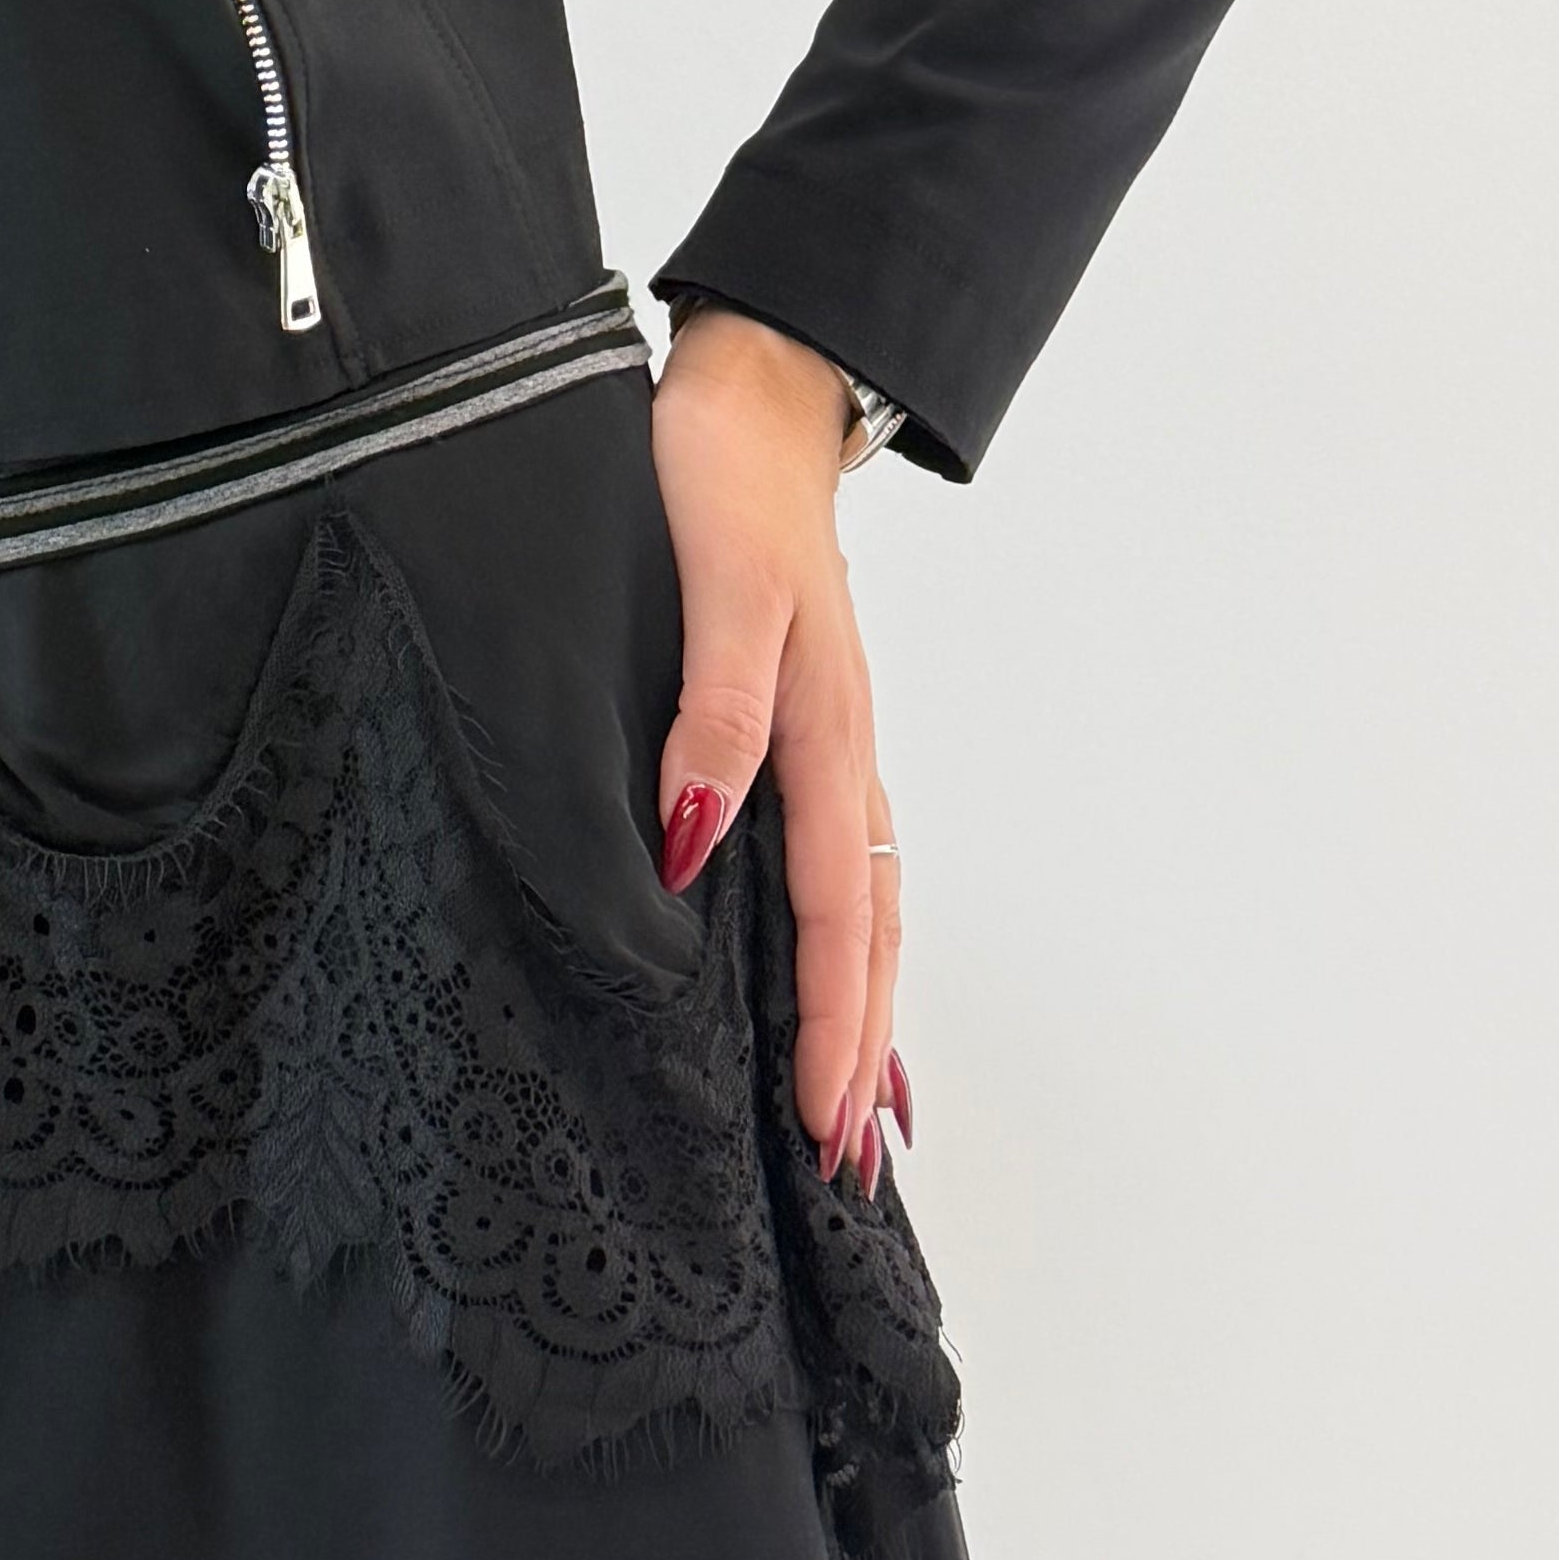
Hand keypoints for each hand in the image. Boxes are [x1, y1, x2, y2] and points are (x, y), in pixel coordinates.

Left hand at [647, 313, 905, 1187]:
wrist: (751, 388)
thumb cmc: (718, 479)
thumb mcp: (715, 589)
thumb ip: (711, 713)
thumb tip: (691, 844)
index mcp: (823, 730)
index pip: (832, 911)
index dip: (828, 1022)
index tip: (823, 1125)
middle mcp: (840, 747)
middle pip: (867, 928)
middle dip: (861, 1049)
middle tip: (852, 1171)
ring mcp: (828, 736)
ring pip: (862, 900)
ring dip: (862, 1005)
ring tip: (858, 1111)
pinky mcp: (801, 715)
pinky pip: (837, 854)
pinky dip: (846, 935)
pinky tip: (827, 967)